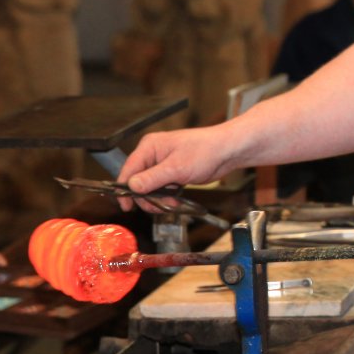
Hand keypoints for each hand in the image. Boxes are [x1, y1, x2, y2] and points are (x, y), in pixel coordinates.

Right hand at [116, 124, 238, 210]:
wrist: (228, 151)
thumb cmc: (206, 151)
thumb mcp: (176, 168)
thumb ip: (152, 178)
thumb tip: (131, 186)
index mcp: (150, 147)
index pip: (128, 170)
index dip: (125, 189)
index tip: (126, 206)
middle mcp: (154, 154)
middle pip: (138, 182)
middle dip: (147, 197)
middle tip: (157, 207)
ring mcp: (163, 164)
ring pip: (151, 188)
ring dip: (159, 199)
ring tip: (171, 203)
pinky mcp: (173, 173)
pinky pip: (163, 188)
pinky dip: (167, 197)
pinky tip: (175, 200)